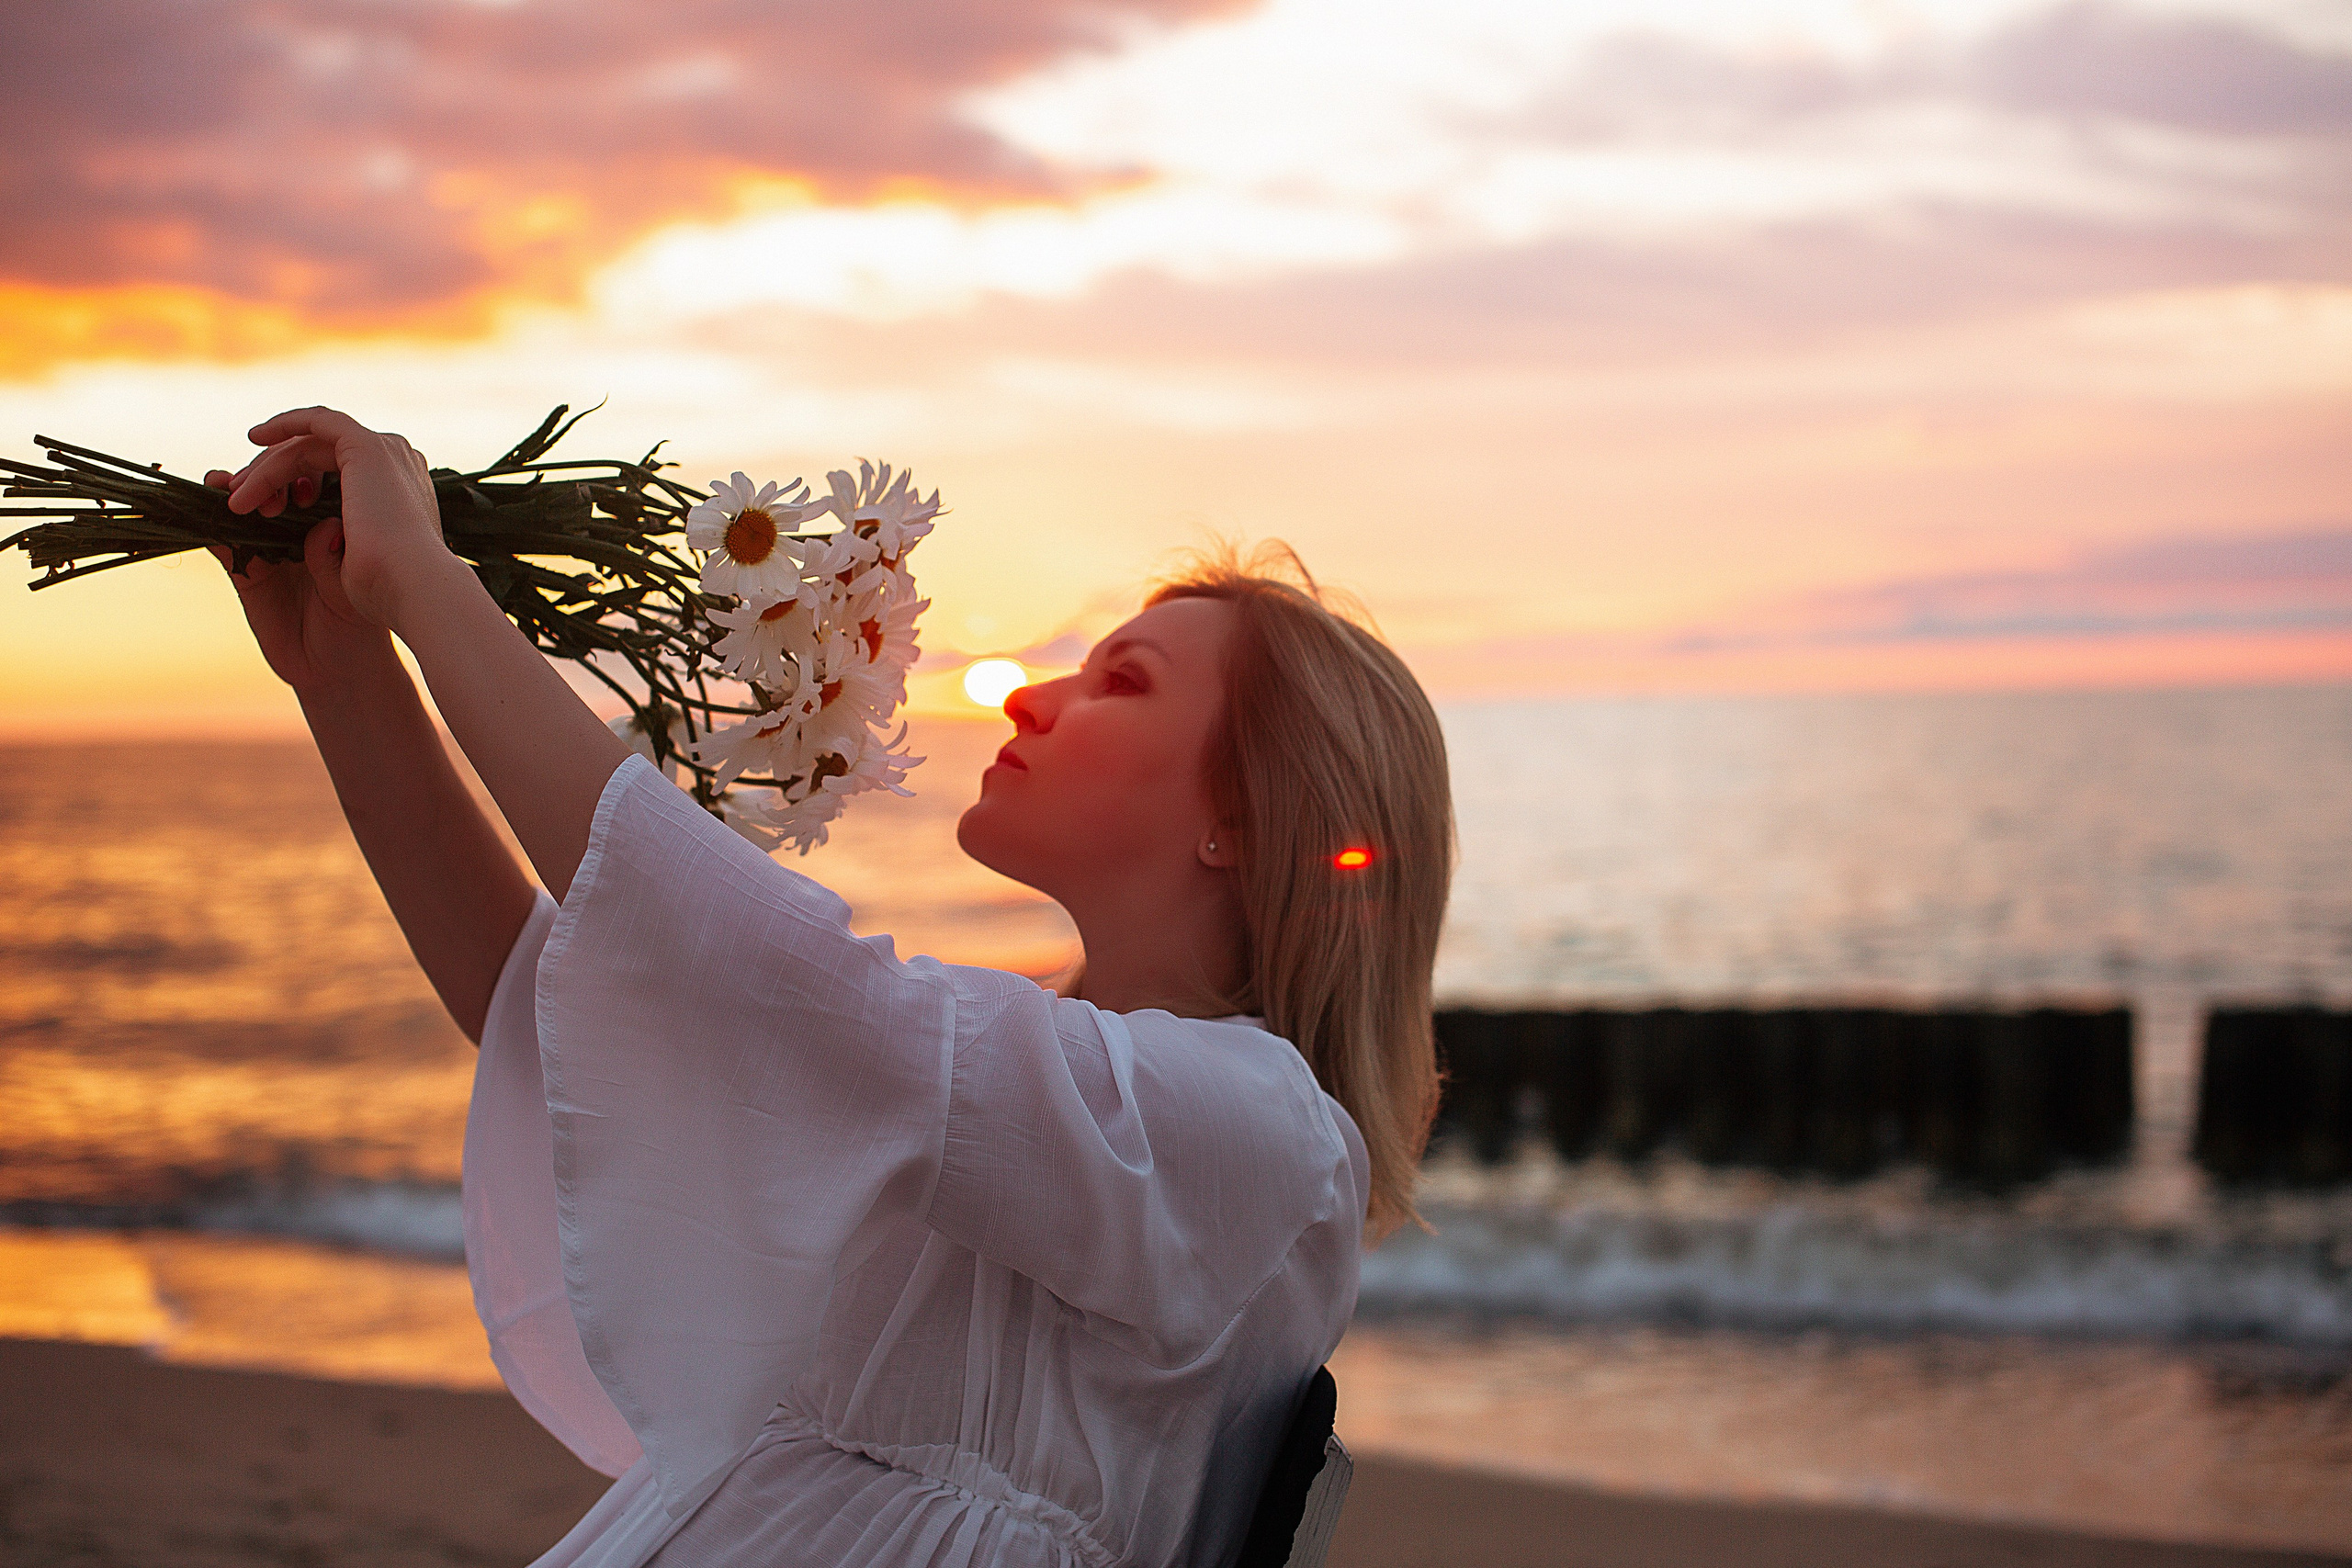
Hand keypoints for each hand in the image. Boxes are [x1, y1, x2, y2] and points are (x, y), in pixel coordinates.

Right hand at [205, 472, 393, 693]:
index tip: (302, 471)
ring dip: (239, 488)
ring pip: (249, 503)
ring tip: (238, 490)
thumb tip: (322, 526)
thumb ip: (333, 552)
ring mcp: (272, 547)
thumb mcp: (353, 579)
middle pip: (279, 479)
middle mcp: (301, 526)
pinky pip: (224, 540)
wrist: (343, 667)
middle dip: (269, 472)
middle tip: (267, 489)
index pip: (314, 472)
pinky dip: (213, 522)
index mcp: (335, 517)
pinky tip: (214, 509)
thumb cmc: (362, 619)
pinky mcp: (246, 571)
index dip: (300, 460)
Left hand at [221, 407, 452, 634]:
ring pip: (309, 445)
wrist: (412, 589)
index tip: (263, 510)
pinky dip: (285, 425)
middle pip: (318, 455)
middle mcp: (396, 465)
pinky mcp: (365, 445)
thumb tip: (299, 528)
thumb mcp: (347, 563)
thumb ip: (324, 541)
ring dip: (269, 466)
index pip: (336, 472)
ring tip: (238, 495)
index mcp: (399, 491)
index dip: (293, 485)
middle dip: (274, 475)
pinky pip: (316, 423)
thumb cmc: (383, 591)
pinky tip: (255, 438)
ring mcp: (384, 451)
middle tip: (240, 501)